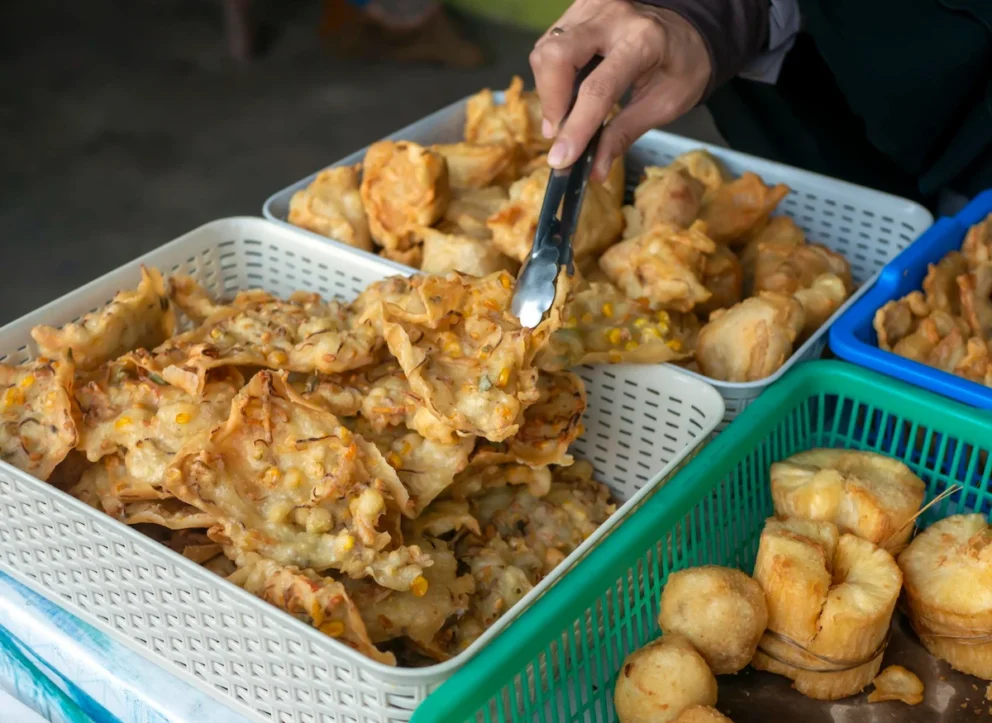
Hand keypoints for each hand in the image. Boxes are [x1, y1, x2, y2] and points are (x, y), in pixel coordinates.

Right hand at [530, 0, 711, 180]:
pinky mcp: (579, 8)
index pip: (598, 88)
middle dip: (550, 100)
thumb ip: (625, 134)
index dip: (576, 127)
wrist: (688, 29)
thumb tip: (595, 169)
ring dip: (549, 89)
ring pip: (546, 49)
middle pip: (557, 55)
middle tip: (559, 131)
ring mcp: (592, 7)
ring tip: (566, 114)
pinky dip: (552, 73)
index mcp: (643, 41)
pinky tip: (568, 88)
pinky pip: (549, 43)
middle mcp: (613, 17)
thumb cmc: (682, 66)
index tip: (561, 159)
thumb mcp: (664, 105)